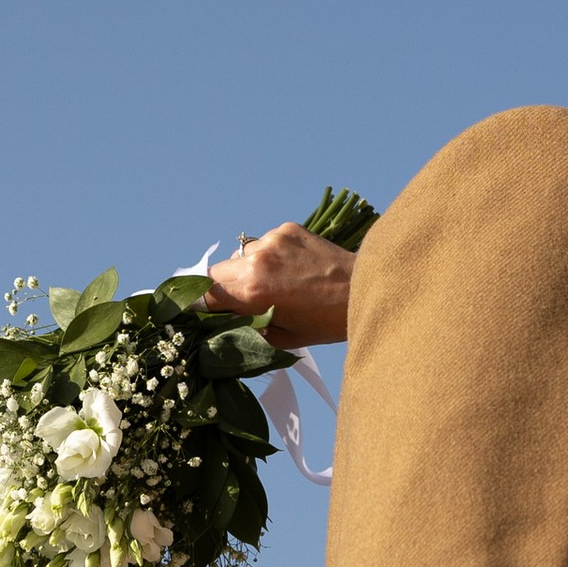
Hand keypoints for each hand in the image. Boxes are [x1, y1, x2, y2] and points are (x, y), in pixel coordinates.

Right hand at [204, 223, 355, 347]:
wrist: (366, 290)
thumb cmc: (325, 323)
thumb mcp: (280, 337)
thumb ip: (244, 327)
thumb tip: (222, 323)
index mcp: (253, 290)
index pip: (206, 294)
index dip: (201, 306)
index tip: (205, 314)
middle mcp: (257, 260)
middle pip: (216, 272)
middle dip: (222, 288)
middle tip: (238, 302)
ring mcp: (273, 240)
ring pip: (240, 256)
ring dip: (246, 270)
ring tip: (272, 284)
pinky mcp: (287, 229)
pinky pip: (263, 244)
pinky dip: (268, 257)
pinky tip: (290, 269)